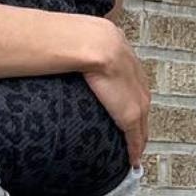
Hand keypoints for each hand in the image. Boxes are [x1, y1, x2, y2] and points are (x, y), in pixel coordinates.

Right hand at [80, 17, 150, 169]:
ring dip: (139, 136)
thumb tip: (53, 41)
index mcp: (122, 51)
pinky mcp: (131, 113)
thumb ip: (74, 43)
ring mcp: (137, 96)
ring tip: (135, 151)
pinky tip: (133, 160)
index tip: (123, 103)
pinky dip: (135, 148)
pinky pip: (135, 136)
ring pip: (142, 121)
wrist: (91, 43)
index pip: (128, 78)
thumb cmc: (74, 36)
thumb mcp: (77, 35)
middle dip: (140, 118)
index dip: (127, 93)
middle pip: (141, 101)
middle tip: (136, 134)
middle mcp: (135, 75)